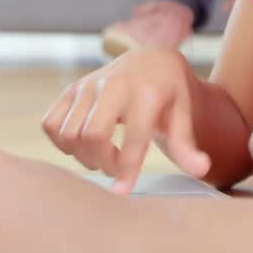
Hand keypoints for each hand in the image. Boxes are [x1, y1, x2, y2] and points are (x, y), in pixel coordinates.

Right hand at [42, 48, 210, 193]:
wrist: (152, 60)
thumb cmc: (169, 94)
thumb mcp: (184, 114)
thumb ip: (186, 144)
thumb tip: (201, 169)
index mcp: (146, 91)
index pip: (133, 136)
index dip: (127, 168)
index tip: (123, 191)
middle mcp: (114, 83)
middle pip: (91, 135)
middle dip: (103, 162)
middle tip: (117, 166)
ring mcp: (88, 84)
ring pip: (68, 133)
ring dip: (83, 156)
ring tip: (104, 156)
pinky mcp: (72, 89)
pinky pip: (50, 124)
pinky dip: (62, 142)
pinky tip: (83, 145)